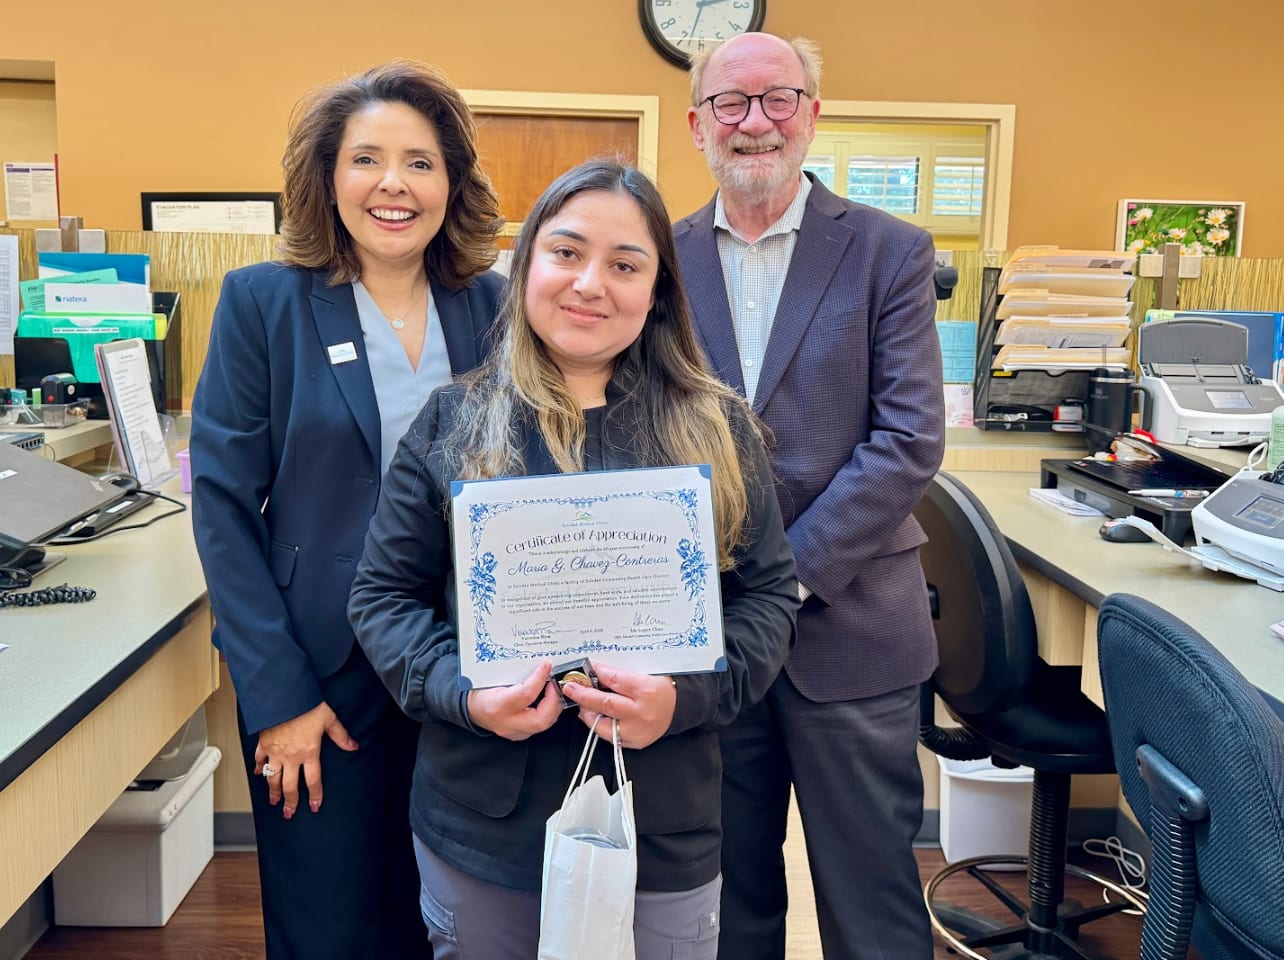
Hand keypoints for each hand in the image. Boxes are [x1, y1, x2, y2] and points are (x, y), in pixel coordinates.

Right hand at [254, 701, 357, 818]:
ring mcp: (275, 752)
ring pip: (272, 778)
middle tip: (289, 812)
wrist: (284, 695)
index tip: (314, 806)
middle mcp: (291, 756)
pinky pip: (258, 759)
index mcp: (309, 752)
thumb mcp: (329, 719)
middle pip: (289, 786)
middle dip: (290, 801)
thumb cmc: (306, 705)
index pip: (313, 781)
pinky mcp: (263, 743)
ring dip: (273, 791)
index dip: (314, 796)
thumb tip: (354, 746)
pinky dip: (257, 768)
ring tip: (274, 801)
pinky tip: (257, 774)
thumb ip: (341, 736)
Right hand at [466, 662, 561, 740]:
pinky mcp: (519, 735)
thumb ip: (515, 671)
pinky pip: (539, 725)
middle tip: (555, 683)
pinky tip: (548, 700)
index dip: (539, 679)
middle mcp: (506, 723)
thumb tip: (535, 661)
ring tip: (554, 689)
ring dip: (553, 706)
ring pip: (543, 725)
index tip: (546, 666)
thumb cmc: (479, 691)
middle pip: (540, 719)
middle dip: (553, 700)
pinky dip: (548, 712)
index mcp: (497, 706)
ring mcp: (513, 732)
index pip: (525, 695)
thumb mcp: (491, 677)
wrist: (471, 708)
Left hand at [563, 663, 676, 749]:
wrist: (680, 708)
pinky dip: (599, 726)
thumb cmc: (662, 688)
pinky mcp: (635, 743)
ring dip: (588, 713)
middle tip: (569, 687)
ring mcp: (637, 731)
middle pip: (605, 704)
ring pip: (603, 725)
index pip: (615, 680)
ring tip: (583, 704)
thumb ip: (620, 675)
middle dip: (584, 695)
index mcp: (646, 690)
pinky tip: (595, 716)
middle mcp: (642, 713)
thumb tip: (596, 672)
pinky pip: (610, 736)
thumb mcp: (645, 674)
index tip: (585, 668)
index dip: (597, 673)